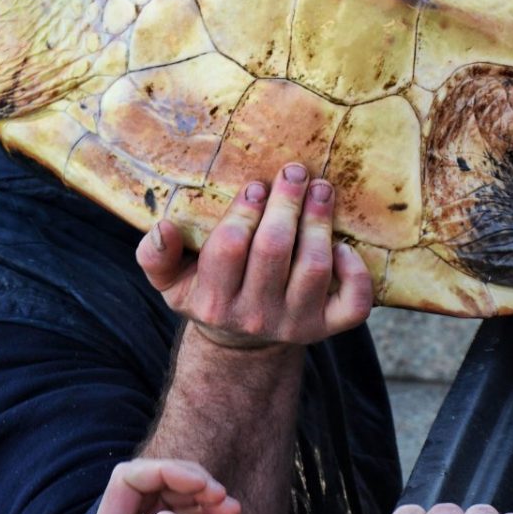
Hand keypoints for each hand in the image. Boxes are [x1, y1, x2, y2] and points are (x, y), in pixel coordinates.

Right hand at [137, 165, 372, 351]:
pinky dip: (355, 272)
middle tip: (295, 171)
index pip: (229, 248)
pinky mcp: (327, 328)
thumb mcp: (171, 282)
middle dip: (287, 203)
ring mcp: (295, 324)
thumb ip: (156, 256)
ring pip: (314, 267)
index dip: (244, 211)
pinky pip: (353, 304)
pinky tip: (345, 245)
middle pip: (274, 250)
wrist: (243, 341)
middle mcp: (255, 315)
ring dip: (320, 222)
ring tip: (321, 189)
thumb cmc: (209, 292)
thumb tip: (163, 227)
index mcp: (214, 301)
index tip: (256, 185)